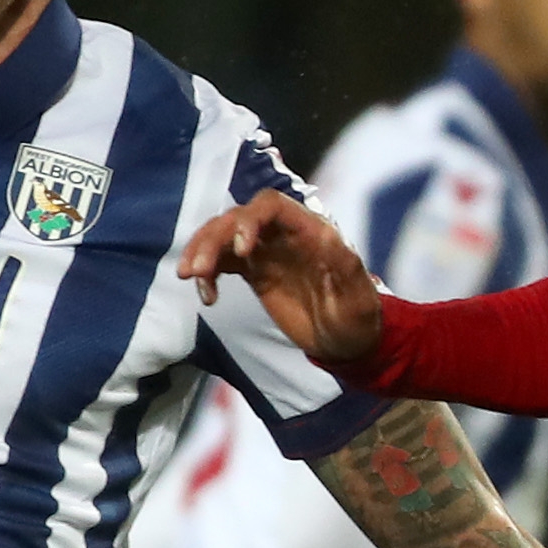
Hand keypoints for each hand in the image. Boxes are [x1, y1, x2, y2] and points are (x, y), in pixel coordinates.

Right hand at [175, 190, 383, 367]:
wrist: (348, 342)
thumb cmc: (358, 317)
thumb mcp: (358, 296)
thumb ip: (346, 267)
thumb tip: (327, 238)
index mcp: (310, 230)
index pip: (272, 206)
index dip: (250, 220)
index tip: (241, 250)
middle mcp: (284, 234)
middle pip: (239, 218)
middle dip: (214, 238)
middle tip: (196, 271)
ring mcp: (267, 251)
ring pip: (225, 236)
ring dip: (202, 250)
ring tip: (188, 277)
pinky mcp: (255, 271)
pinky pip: (223, 261)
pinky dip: (209, 273)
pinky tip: (207, 297)